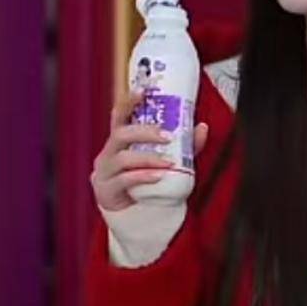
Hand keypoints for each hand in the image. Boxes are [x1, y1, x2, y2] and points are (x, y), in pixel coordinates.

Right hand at [91, 87, 208, 211]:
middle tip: (167, 136)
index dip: (127, 102)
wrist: (134, 214)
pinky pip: (124, 180)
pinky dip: (143, 177)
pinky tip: (158, 177)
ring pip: (123, 158)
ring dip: (148, 158)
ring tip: (169, 162)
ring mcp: (105, 172)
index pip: (118, 115)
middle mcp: (108, 153)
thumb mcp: (165, 160)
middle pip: (120, 134)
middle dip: (144, 132)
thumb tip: (202, 127)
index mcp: (120, 141)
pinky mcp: (107, 190)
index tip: (142, 91)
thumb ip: (184, 146)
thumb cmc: (146, 182)